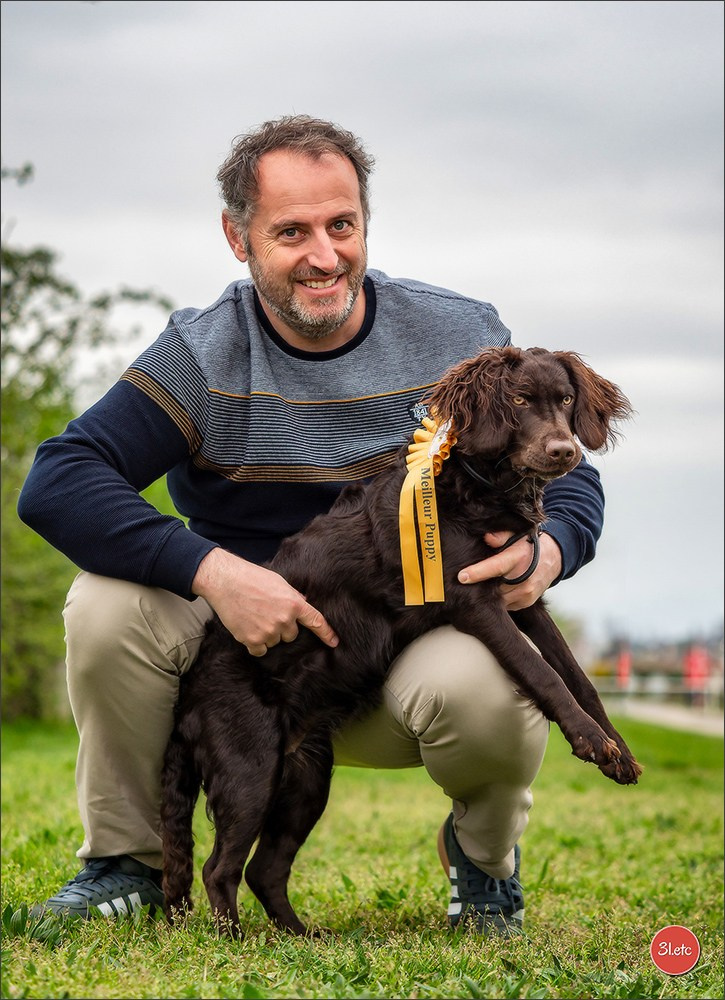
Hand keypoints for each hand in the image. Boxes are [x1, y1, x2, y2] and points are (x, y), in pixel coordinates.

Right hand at [192, 548, 338, 656]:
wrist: (225, 581)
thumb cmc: (251, 577)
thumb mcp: (280, 582)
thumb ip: (293, 597)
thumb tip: (304, 605)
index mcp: (293, 603)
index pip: (316, 621)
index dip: (326, 633)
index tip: (334, 642)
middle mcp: (283, 620)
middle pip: (291, 635)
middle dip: (282, 627)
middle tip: (267, 613)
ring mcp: (268, 631)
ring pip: (275, 642)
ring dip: (267, 634)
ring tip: (254, 616)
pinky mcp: (252, 640)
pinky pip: (260, 650)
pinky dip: (255, 643)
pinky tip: (248, 628)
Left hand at [457, 531, 562, 609]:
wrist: (552, 559)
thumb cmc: (526, 545)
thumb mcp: (515, 535)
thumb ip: (500, 536)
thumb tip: (487, 537)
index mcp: (518, 557)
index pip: (495, 566)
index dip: (477, 572)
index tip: (461, 577)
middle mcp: (523, 577)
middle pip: (494, 586)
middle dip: (480, 585)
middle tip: (467, 580)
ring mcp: (526, 592)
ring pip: (498, 598)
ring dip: (490, 593)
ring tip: (484, 584)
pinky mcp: (526, 601)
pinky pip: (505, 604)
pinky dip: (500, 598)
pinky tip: (498, 589)